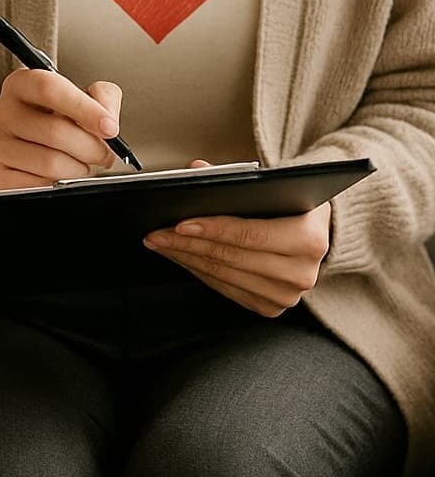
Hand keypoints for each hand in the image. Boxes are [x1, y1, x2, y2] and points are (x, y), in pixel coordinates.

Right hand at [0, 67, 121, 192]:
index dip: (84, 108)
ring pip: (50, 163)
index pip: (49, 88)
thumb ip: (101, 97)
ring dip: (78, 168)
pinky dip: (58, 185)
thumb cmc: (52, 121)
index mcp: (19, 85)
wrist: (20, 149)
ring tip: (80, 164)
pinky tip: (59, 176)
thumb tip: (107, 118)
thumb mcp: (79, 99)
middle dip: (91, 147)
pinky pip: (37, 186)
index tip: (109, 127)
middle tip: (103, 153)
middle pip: (55, 131)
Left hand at [143, 160, 330, 316]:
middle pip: (231, 257)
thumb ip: (236, 177)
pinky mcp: (270, 307)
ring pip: (224, 275)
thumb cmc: (292, 205)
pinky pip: (225, 289)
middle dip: (188, 243)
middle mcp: (302, 273)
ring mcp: (286, 295)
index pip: (249, 235)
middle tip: (158, 232)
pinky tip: (181, 256)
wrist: (318, 234)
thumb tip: (197, 169)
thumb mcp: (274, 185)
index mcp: (309, 238)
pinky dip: (199, 271)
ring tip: (161, 242)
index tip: (179, 223)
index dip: (212, 228)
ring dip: (187, 258)